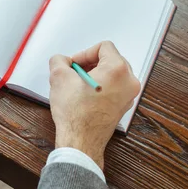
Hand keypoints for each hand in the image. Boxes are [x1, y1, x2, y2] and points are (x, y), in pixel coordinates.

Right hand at [49, 41, 140, 168]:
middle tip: (74, 73)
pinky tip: (85, 97)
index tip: (73, 64)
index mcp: (118, 70)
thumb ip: (59, 61)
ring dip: (95, 75)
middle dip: (90, 64)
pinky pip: (114, 89)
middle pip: (110, 59)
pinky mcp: (123, 107)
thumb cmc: (76, 114)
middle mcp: (128, 82)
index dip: (84, 53)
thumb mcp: (59, 78)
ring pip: (112, 75)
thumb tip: (61, 61)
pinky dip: (100, 88)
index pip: (104, 47)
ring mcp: (128, 96)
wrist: (81, 141)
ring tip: (78, 86)